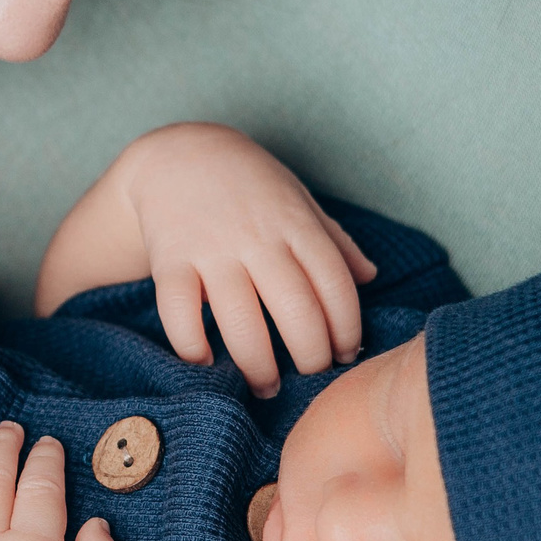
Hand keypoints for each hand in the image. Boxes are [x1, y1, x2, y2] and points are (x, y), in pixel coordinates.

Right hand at [115, 125, 372, 395]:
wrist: (176, 154)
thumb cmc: (248, 184)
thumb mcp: (297, 199)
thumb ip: (333, 240)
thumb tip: (371, 277)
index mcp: (295, 223)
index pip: (334, 285)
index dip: (346, 328)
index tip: (346, 353)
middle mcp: (256, 238)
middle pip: (295, 310)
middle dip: (310, 356)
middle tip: (310, 375)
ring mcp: (210, 249)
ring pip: (240, 320)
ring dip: (258, 365)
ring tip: (267, 386)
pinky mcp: (169, 259)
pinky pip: (178, 312)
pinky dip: (192, 346)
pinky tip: (205, 361)